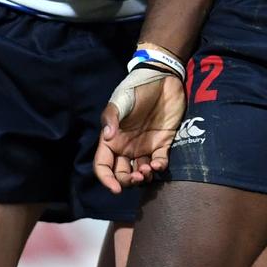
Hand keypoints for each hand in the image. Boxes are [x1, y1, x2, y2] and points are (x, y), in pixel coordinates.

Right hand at [94, 71, 185, 193]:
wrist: (163, 77)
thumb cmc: (137, 88)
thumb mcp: (121, 99)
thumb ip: (112, 116)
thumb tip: (106, 136)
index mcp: (113, 139)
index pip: (103, 166)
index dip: (107, 180)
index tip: (116, 189)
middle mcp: (127, 147)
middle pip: (122, 174)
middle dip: (127, 181)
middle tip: (137, 177)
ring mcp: (145, 146)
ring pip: (140, 172)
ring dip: (143, 177)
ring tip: (148, 170)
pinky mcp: (162, 143)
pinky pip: (159, 162)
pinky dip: (159, 168)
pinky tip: (159, 164)